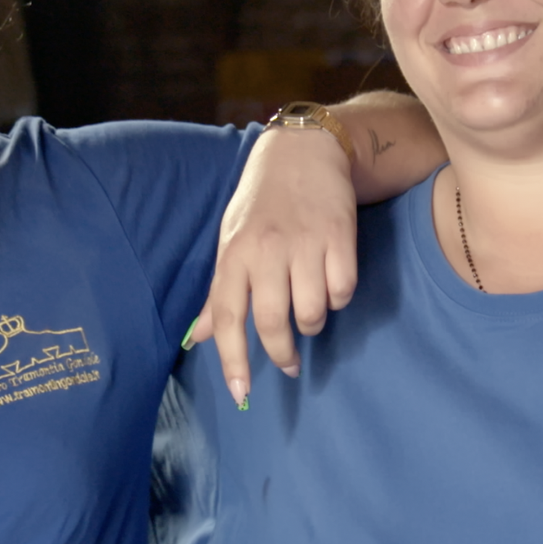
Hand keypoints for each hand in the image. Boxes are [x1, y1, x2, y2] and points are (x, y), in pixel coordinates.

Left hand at [188, 127, 357, 407]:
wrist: (303, 151)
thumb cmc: (261, 202)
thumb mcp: (231, 240)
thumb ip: (220, 291)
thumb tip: (200, 337)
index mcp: (234, 254)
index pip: (228, 317)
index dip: (233, 359)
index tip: (241, 392)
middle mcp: (267, 251)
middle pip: (272, 322)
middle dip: (281, 354)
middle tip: (288, 365)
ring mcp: (305, 244)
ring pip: (312, 313)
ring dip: (312, 324)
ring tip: (309, 312)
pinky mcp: (340, 238)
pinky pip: (342, 291)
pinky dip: (339, 298)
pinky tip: (331, 285)